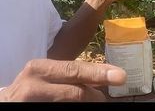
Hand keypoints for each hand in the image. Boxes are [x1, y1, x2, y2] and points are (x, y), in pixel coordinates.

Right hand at [0, 59, 126, 101]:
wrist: (4, 104)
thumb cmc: (29, 88)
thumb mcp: (45, 76)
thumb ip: (67, 75)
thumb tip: (99, 78)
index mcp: (39, 68)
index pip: (75, 70)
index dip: (99, 73)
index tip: (121, 76)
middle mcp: (34, 85)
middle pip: (76, 93)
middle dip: (96, 96)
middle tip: (106, 100)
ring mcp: (32, 104)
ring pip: (73, 104)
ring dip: (88, 104)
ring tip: (94, 102)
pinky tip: (79, 108)